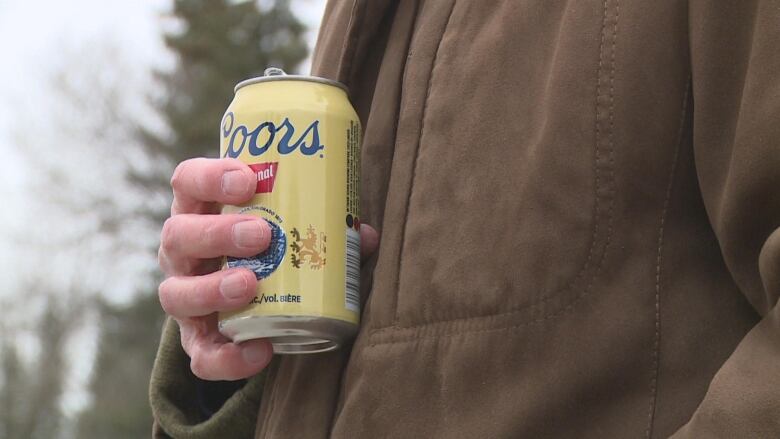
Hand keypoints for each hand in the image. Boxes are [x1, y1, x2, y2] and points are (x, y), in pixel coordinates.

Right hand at [157, 157, 378, 380]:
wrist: (253, 304)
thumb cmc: (271, 249)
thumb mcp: (287, 228)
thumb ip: (325, 226)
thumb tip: (363, 235)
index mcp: (200, 212)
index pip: (187, 182)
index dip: (210, 177)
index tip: (247, 179)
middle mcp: (182, 253)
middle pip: (178, 235)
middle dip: (217, 233)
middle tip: (261, 235)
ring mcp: (184, 296)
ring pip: (176, 294)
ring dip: (211, 288)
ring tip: (249, 284)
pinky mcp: (195, 340)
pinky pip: (200, 355)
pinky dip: (227, 357)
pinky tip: (261, 351)